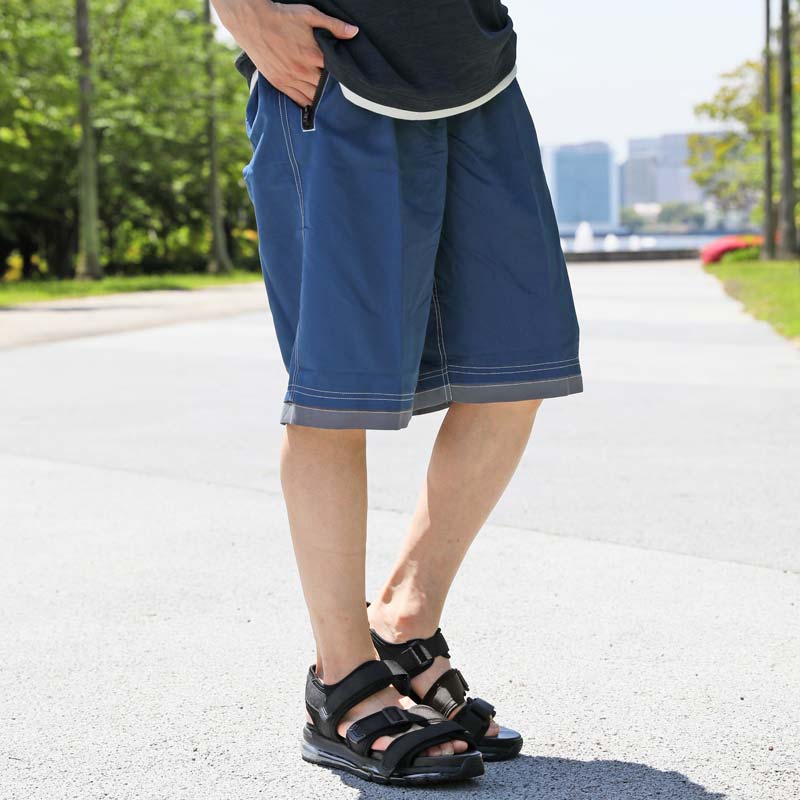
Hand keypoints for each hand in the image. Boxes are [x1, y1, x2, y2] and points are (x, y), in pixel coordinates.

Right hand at [215, 0, 357, 106]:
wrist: (253, 22)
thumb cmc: (283, 17)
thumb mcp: (310, 15)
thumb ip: (333, 25)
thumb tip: (354, 32)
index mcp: (313, 55)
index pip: (336, 74)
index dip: (344, 79)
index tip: (351, 81)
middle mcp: (303, 71)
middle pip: (326, 89)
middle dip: (334, 92)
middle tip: (344, 95)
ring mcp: (290, 79)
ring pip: (313, 98)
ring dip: (322, 100)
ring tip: (331, 103)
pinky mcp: (280, 83)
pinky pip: (298, 100)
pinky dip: (308, 104)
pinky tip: (315, 106)